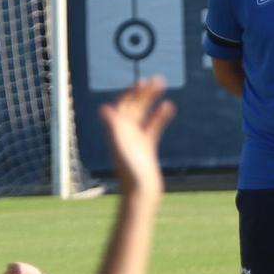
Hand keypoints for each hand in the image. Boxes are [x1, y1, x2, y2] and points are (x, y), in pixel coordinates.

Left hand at [97, 77, 173, 198]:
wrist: (141, 194)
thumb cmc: (130, 173)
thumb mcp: (121, 147)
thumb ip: (113, 127)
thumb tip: (105, 108)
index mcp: (116, 131)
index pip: (122, 105)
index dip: (131, 94)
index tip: (143, 83)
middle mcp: (123, 132)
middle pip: (133, 106)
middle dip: (143, 92)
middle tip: (157, 79)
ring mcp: (135, 139)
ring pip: (143, 113)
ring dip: (152, 99)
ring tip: (162, 84)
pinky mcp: (146, 147)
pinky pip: (153, 127)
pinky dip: (160, 115)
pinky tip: (169, 106)